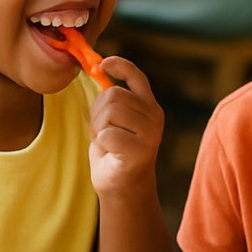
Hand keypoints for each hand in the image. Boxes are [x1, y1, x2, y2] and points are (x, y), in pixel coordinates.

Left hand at [87, 56, 163, 195]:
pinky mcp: (141, 151)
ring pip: (110, 113)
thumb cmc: (114, 152)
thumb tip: (97, 72)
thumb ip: (111, 100)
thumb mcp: (114, 121)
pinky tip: (111, 153)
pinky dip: (102, 144)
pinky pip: (108, 135)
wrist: (122, 187)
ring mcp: (150, 134)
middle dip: (97, 111)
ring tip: (107, 141)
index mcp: (149, 106)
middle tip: (101, 130)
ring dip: (99, 128)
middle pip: (114, 95)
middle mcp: (155, 117)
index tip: (102, 64)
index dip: (120, 66)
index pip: (136, 77)